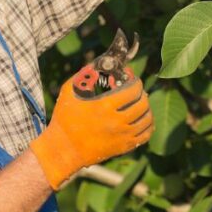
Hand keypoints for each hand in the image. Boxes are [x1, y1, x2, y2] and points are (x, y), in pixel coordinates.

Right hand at [30, 67, 152, 189]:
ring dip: (146, 108)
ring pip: (147, 119)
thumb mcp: (70, 91)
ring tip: (139, 104)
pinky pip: (146, 135)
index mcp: (104, 106)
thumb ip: (86, 74)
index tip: (132, 79)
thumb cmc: (64, 119)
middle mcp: (116, 122)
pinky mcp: (123, 147)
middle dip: (141, 93)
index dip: (135, 81)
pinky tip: (141, 119)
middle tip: (135, 90)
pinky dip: (148, 125)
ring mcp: (122, 137)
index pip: (133, 89)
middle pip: (143, 103)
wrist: (63, 150)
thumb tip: (101, 61)